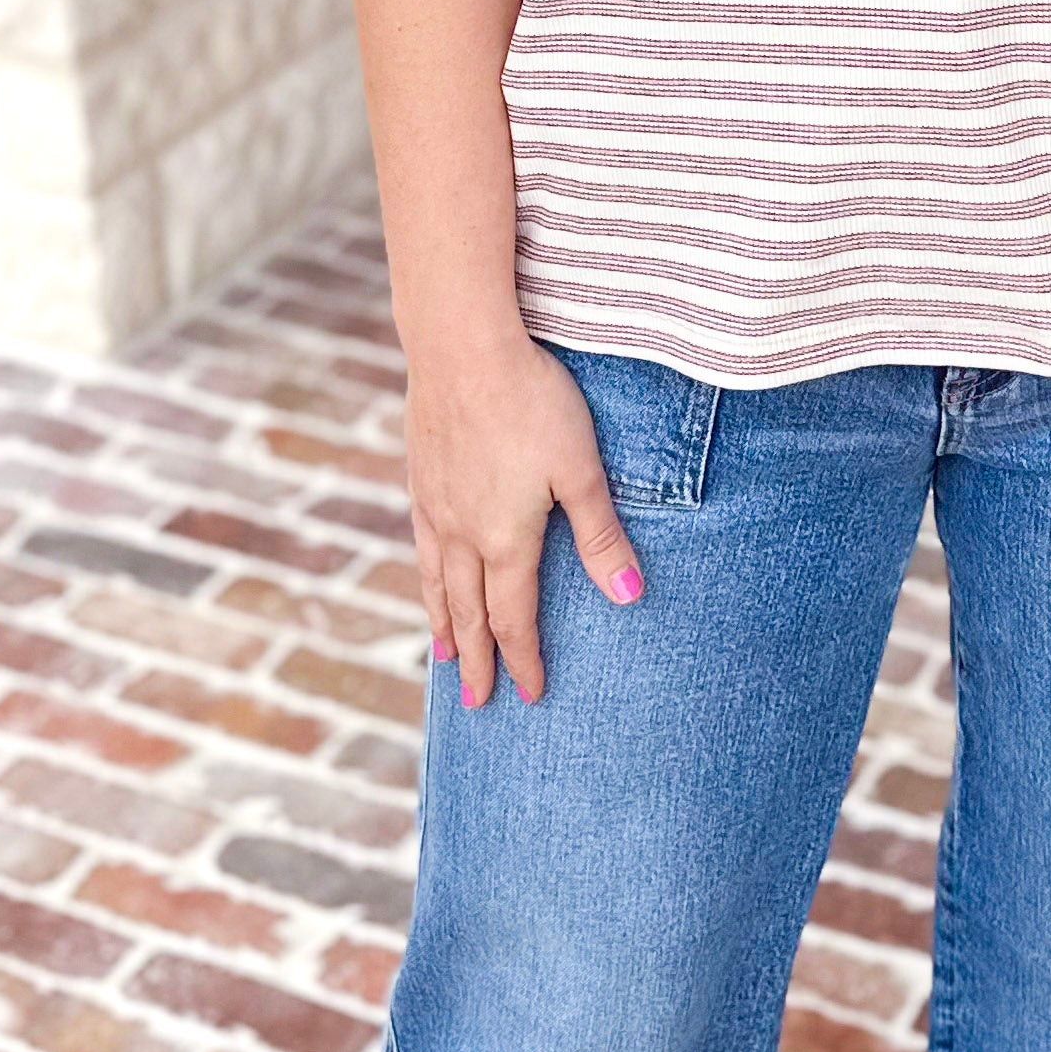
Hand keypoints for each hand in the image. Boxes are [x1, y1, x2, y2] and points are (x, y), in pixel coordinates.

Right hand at [402, 329, 644, 707]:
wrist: (461, 347)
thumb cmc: (532, 402)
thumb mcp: (580, 469)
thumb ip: (601, 535)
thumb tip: (630, 597)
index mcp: (505, 539)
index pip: (514, 618)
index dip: (525, 660)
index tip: (532, 696)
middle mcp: (462, 534)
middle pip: (469, 614)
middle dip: (476, 661)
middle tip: (476, 703)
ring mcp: (435, 506)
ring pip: (438, 582)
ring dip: (445, 625)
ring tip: (443, 656)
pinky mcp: (420, 476)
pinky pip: (422, 545)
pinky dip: (427, 576)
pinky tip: (430, 573)